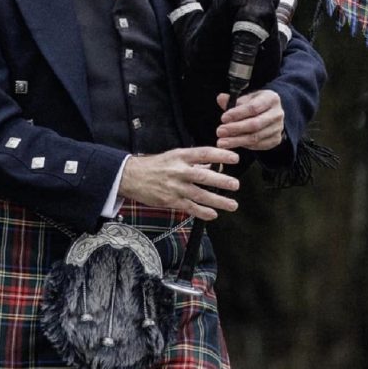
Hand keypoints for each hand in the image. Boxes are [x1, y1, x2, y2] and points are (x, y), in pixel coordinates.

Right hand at [118, 145, 240, 220]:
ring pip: (200, 195)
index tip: (235, 158)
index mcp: (180, 156)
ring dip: (218, 201)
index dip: (220, 155)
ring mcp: (175, 187)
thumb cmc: (154, 165)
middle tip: (236, 185)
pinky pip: (190, 208)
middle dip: (222, 181)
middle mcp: (179, 171)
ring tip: (232, 205)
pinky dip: (202, 212)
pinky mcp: (171, 201)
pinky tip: (213, 214)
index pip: (204, 154)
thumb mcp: (173, 156)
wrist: (131, 176)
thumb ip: (193, 162)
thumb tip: (213, 166)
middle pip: (204, 176)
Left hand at [216, 89, 284, 151]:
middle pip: (254, 124)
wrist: (271, 113)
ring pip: (255, 137)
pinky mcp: (276, 140)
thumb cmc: (256, 103)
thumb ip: (233, 100)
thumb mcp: (246, 98)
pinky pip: (258, 145)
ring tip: (222, 141)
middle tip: (220, 132)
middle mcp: (277, 114)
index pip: (253, 107)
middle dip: (235, 129)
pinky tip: (233, 144)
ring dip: (236, 140)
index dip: (237, 114)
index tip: (223, 118)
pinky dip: (244, 145)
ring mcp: (278, 128)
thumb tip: (221, 98)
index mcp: (271, 99)